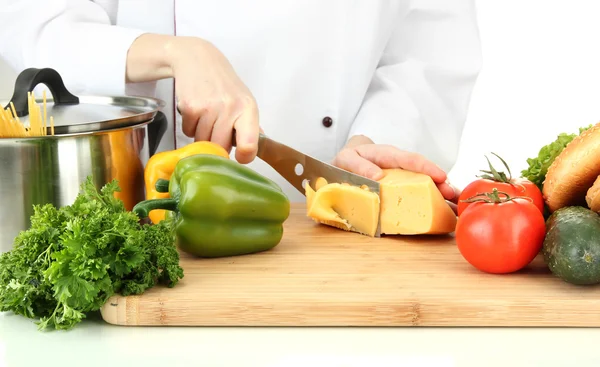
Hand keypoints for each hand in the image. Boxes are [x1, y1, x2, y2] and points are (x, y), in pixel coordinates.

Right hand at [126, 34, 259, 162]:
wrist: (197, 59)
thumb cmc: (224, 84)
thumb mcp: (243, 100)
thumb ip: (250, 126)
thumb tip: (254, 150)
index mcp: (248, 109)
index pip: (249, 144)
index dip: (244, 157)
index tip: (240, 157)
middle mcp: (230, 108)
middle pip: (221, 148)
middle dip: (218, 145)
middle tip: (217, 130)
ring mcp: (209, 108)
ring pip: (203, 142)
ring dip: (202, 136)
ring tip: (206, 117)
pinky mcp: (190, 108)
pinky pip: (188, 132)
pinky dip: (190, 127)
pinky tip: (196, 112)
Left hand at [333, 135, 460, 205]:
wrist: (341, 166)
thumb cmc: (345, 163)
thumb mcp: (345, 160)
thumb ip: (358, 165)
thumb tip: (377, 176)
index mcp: (385, 154)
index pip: (408, 158)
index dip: (425, 167)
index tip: (440, 176)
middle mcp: (398, 164)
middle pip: (422, 171)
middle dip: (439, 182)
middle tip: (453, 194)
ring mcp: (401, 176)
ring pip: (424, 181)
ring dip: (440, 192)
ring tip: (456, 204)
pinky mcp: (401, 188)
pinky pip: (418, 191)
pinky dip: (431, 200)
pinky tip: (444, 210)